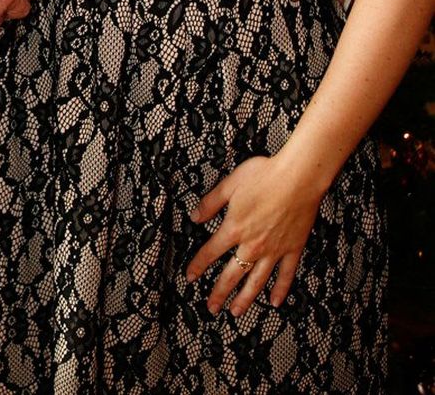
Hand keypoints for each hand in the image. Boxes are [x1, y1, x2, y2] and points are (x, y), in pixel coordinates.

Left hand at [186, 154, 323, 315]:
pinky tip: (275, 302)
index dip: (198, 266)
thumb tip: (194, 217)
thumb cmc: (264, 176)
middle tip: (211, 307)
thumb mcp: (230, 184)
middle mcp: (253, 245)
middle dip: (219, 292)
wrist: (298, 178)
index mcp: (235, 228)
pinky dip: (280, 290)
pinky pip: (286, 275)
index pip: (210, 252)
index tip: (190, 277)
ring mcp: (274, 250)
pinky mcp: (293, 250)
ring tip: (236, 312)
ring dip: (245, 299)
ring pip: (257, 281)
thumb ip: (211, 203)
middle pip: (232, 274)